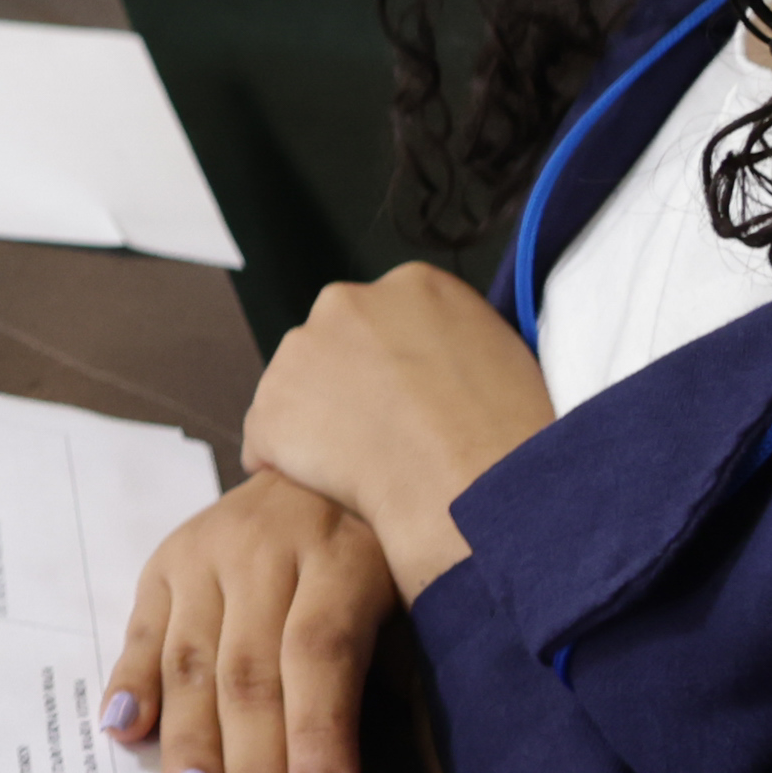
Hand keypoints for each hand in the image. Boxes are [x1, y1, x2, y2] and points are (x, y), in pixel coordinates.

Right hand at [108, 474, 399, 772]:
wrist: (322, 454)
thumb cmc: (386, 550)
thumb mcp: (418, 598)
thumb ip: (419, 686)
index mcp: (345, 555)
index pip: (322, 655)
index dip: (320, 739)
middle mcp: (268, 548)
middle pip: (252, 674)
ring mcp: (207, 552)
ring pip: (192, 662)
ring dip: (191, 750)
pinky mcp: (165, 561)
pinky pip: (142, 632)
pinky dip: (130, 686)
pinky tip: (126, 736)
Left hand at [243, 263, 559, 603]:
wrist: (471, 483)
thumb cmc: (505, 433)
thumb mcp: (504, 354)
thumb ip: (456, 340)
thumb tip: (445, 358)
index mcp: (413, 285)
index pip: (382, 319)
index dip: (391, 367)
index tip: (405, 400)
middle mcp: (347, 302)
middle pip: (332, 345)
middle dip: (346, 386)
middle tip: (382, 435)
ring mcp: (300, 352)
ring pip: (295, 392)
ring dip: (316, 424)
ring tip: (364, 466)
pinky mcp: (269, 407)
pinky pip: (266, 443)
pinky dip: (287, 466)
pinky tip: (332, 487)